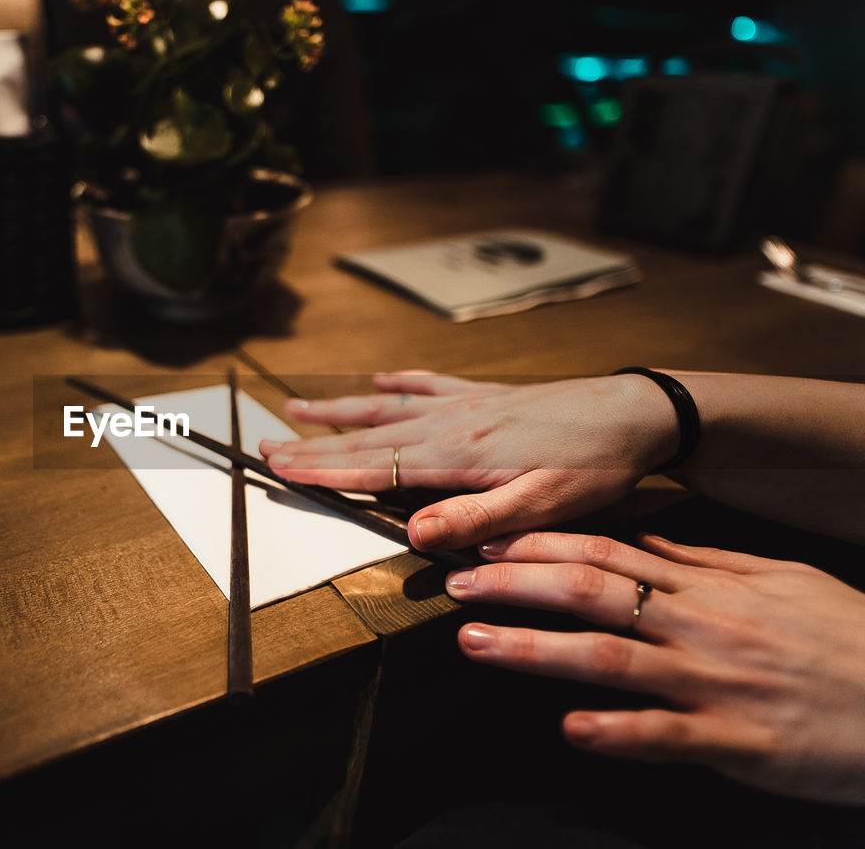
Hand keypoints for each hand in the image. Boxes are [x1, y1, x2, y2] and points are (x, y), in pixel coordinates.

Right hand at [259, 371, 677, 550]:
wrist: (636, 412)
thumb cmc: (595, 464)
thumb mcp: (544, 505)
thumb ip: (479, 519)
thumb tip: (417, 535)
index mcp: (459, 455)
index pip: (376, 467)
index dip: (323, 472)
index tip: (279, 471)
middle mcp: (450, 423)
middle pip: (366, 436)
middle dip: (311, 444)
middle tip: (263, 447)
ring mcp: (464, 404)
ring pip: (386, 406)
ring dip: (339, 410)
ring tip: (295, 409)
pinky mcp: (484, 394)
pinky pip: (429, 384)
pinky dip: (398, 381)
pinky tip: (380, 378)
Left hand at [446, 531, 864, 804]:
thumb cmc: (849, 640)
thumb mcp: (781, 581)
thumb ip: (705, 562)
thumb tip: (641, 540)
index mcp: (710, 588)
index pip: (608, 552)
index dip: (540, 545)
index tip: (486, 542)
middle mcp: (704, 628)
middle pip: (594, 593)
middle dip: (517, 585)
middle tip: (456, 584)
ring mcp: (718, 684)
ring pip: (612, 659)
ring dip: (537, 649)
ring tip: (475, 642)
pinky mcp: (740, 742)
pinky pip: (669, 736)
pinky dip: (618, 731)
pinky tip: (569, 728)